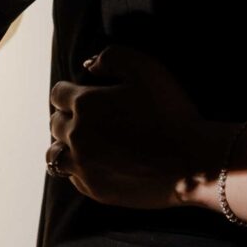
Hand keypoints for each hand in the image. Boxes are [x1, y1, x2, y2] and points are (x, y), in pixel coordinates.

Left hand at [48, 45, 224, 210]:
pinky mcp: (94, 189)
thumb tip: (88, 65)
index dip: (70, 91)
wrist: (192, 162)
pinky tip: (97, 163)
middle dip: (68, 117)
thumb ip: (112, 57)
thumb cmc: (171, 112)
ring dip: (64, 145)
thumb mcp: (146, 69)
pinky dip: (78, 168)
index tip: (82, 93)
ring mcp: (83, 166)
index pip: (58, 94)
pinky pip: (72, 177)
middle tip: (89, 117)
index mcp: (85, 104)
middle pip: (55, 123)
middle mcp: (76, 136)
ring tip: (82, 143)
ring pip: (54, 155)